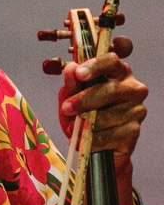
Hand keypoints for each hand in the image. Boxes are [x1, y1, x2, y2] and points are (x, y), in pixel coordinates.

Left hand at [58, 39, 146, 180]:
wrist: (91, 143)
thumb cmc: (84, 113)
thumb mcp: (71, 97)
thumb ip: (71, 84)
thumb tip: (70, 69)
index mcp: (118, 73)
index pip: (112, 61)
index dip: (96, 66)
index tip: (79, 74)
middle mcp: (133, 89)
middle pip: (112, 90)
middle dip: (85, 99)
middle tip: (66, 108)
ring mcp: (137, 110)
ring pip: (110, 115)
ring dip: (86, 123)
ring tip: (72, 128)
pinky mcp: (134, 131)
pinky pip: (110, 135)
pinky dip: (92, 139)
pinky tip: (84, 139)